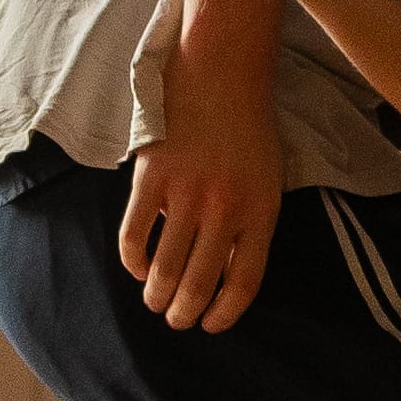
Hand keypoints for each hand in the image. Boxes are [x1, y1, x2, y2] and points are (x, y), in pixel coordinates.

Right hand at [122, 39, 285, 331]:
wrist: (221, 75)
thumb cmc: (248, 131)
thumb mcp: (266, 182)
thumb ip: (250, 228)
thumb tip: (226, 278)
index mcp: (259, 212)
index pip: (243, 283)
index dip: (224, 314)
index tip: (211, 325)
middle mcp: (224, 210)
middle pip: (200, 282)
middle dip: (185, 312)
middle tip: (176, 321)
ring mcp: (185, 195)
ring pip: (166, 267)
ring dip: (158, 296)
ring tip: (156, 304)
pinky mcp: (151, 179)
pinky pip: (135, 236)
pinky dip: (133, 262)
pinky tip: (138, 269)